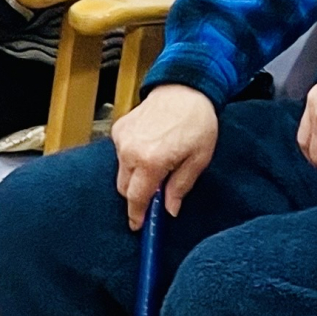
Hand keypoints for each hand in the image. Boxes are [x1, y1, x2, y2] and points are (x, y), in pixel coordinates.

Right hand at [112, 84, 218, 229]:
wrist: (185, 90)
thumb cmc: (197, 123)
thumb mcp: (198, 160)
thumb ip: (180, 187)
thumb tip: (169, 209)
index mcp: (152, 161)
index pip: (136, 198)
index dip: (137, 215)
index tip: (138, 225)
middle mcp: (131, 151)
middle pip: (124, 188)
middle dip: (137, 196)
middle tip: (156, 194)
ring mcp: (122, 139)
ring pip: (122, 172)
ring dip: (136, 176)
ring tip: (158, 164)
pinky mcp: (119, 130)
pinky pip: (121, 154)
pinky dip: (132, 158)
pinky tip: (150, 148)